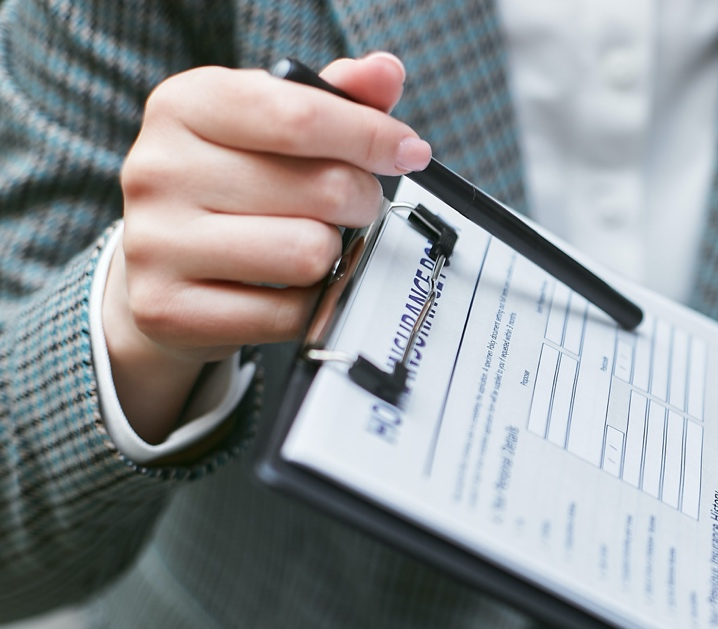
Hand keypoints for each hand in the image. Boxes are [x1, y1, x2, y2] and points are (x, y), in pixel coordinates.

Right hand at [103, 53, 431, 442]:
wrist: (160, 270)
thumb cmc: (229, 187)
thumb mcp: (269, 126)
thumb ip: (330, 97)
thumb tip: (385, 73)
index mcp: (183, 105)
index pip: (301, 116)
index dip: (372, 136)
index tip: (408, 152)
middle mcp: (158, 169)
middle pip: (323, 189)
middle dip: (359, 201)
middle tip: (350, 207)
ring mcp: (157, 243)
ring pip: (309, 254)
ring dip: (331, 257)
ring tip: (311, 246)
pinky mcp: (170, 309)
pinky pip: (291, 314)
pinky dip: (311, 306)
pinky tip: (291, 290)